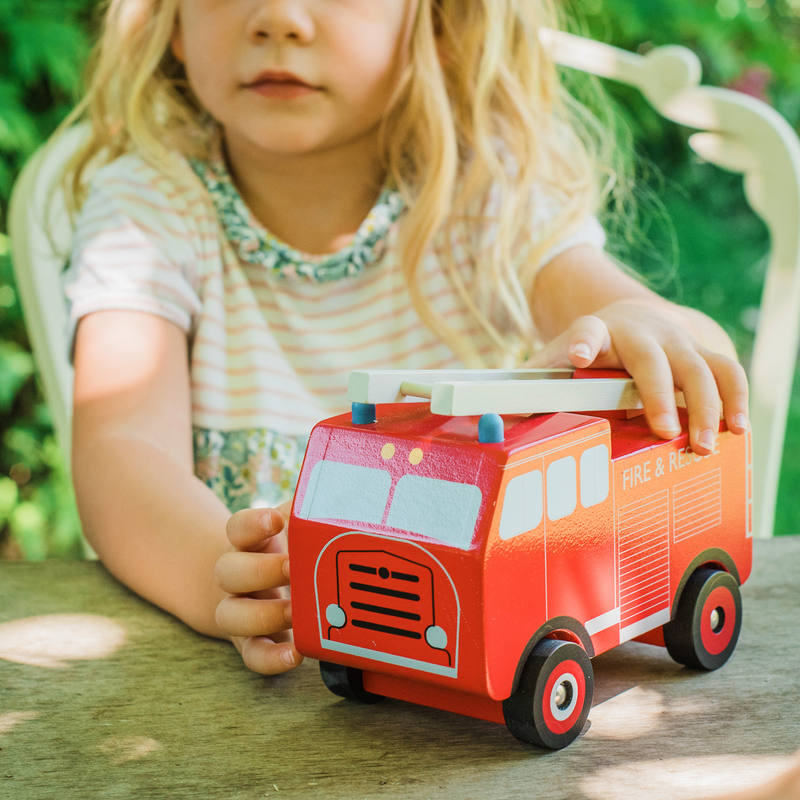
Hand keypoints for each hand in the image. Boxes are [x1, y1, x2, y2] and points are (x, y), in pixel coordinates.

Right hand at [215, 501, 302, 674]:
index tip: (275, 521)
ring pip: (231, 616)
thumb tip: (339, 500)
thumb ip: (308, 517)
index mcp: (246, 542)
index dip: (252, 524)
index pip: (236, 528)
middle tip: (294, 568)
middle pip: (228, 571)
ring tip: (296, 612)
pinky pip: (251, 655)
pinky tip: (296, 654)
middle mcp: (235, 574)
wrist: (249, 587)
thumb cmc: (284, 551)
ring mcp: (237, 609)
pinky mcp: (248, 642)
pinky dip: (271, 659)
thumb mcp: (292, 529)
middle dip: (262, 571)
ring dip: (263, 615)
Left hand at [524, 299, 748, 455]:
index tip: (576, 356)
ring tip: (707, 443)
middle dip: (660, 394)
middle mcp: (639, 333)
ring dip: (707, 405)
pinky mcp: (703, 351)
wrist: (633, 319)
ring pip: (699, 366)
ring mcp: (676, 340)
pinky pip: (728, 370)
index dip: (581, 343)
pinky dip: (737, 397)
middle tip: (665, 431)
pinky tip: (739, 427)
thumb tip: (489, 418)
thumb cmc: (590, 351)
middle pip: (653, 358)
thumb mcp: (558, 362)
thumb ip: (532, 386)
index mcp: (595, 335)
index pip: (584, 334)